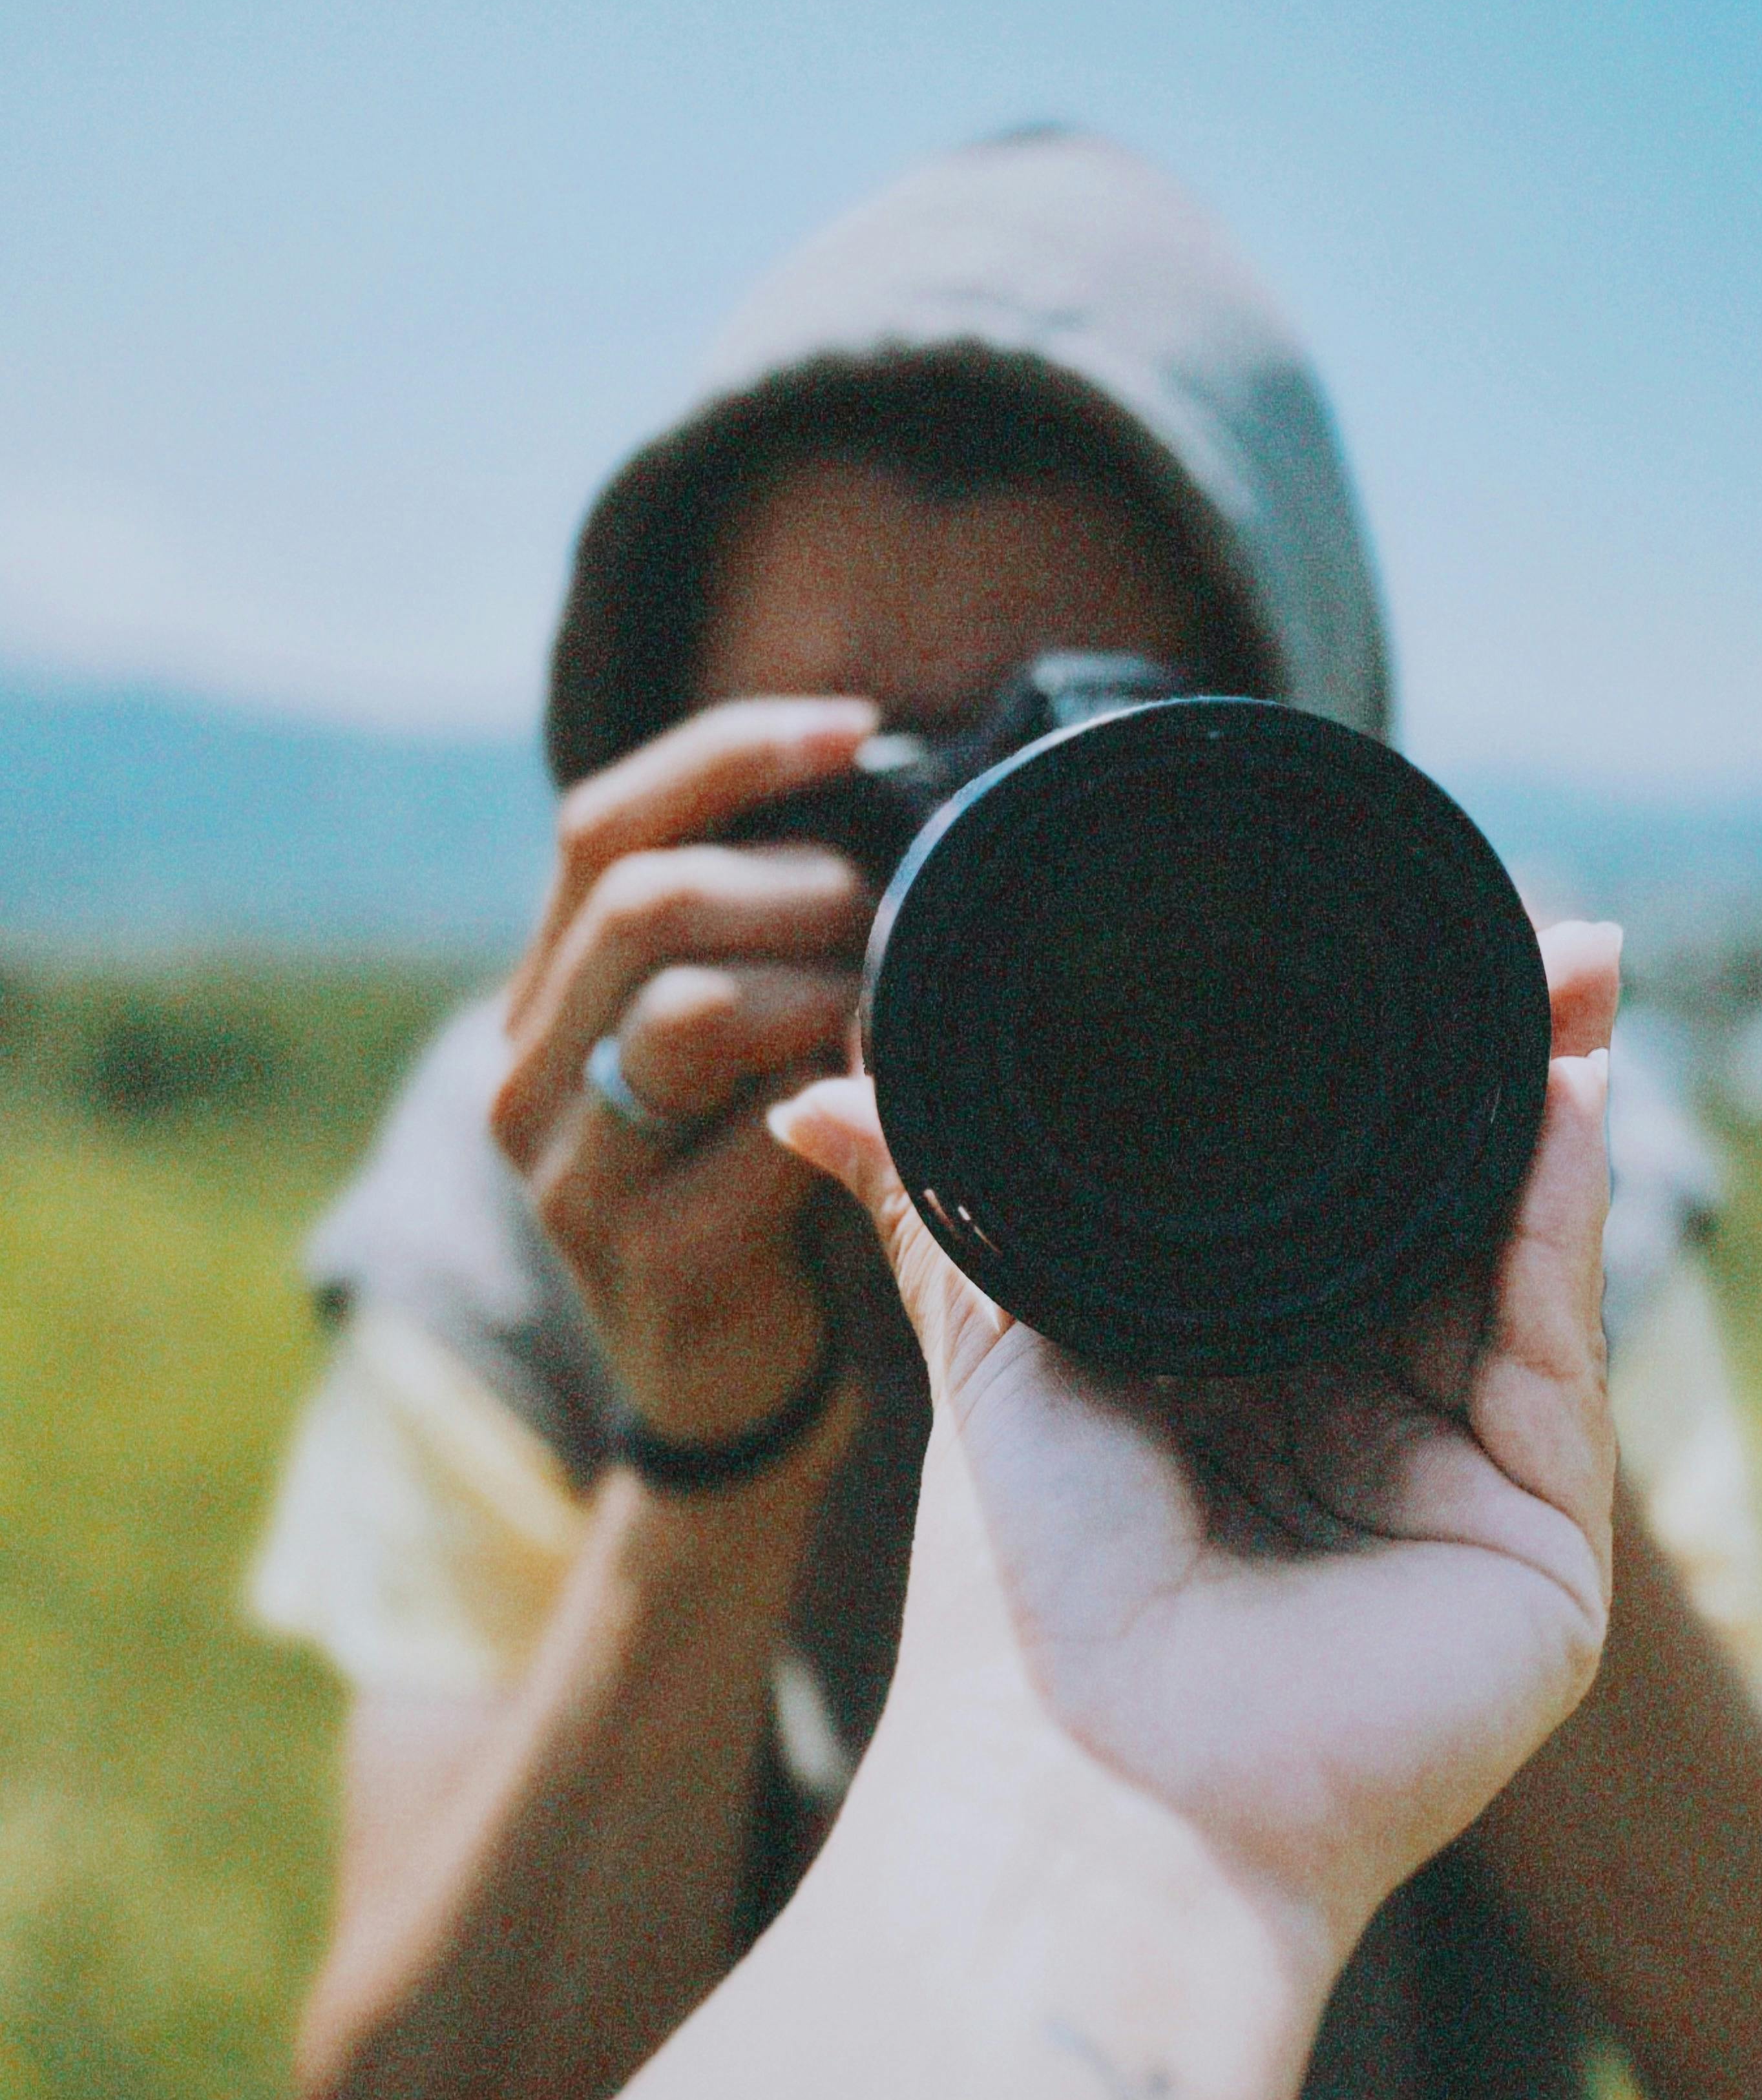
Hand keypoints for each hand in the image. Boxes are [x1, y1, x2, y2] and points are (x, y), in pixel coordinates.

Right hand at [491, 698, 878, 1441]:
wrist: (728, 1372)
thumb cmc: (752, 1166)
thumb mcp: (731, 1035)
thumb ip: (754, 931)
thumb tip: (886, 782)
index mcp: (546, 990)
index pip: (600, 824)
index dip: (728, 754)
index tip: (858, 727)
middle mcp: (526, 1069)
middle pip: (643, 902)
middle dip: (798, 880)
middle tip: (896, 908)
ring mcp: (569, 1170)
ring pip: (688, 1010)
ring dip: (819, 985)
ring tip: (887, 1003)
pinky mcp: (640, 1259)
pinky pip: (755, 1139)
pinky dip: (840, 1103)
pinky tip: (883, 1103)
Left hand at [768, 921, 1621, 1960]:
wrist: (1084, 1783)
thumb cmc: (1021, 1587)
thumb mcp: (992, 1348)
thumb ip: (936, 1205)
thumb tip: (815, 1090)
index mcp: (1243, 1388)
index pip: (1327, 1212)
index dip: (1359, 1092)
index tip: (1384, 960)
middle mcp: (1359, 1433)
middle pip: (1441, 1225)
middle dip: (1483, 1083)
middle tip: (1516, 936)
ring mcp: (1457, 1494)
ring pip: (1516, 1270)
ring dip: (1542, 1121)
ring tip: (1558, 978)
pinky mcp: (1535, 1546)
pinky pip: (1552, 1346)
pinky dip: (1560, 1218)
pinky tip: (1555, 1097)